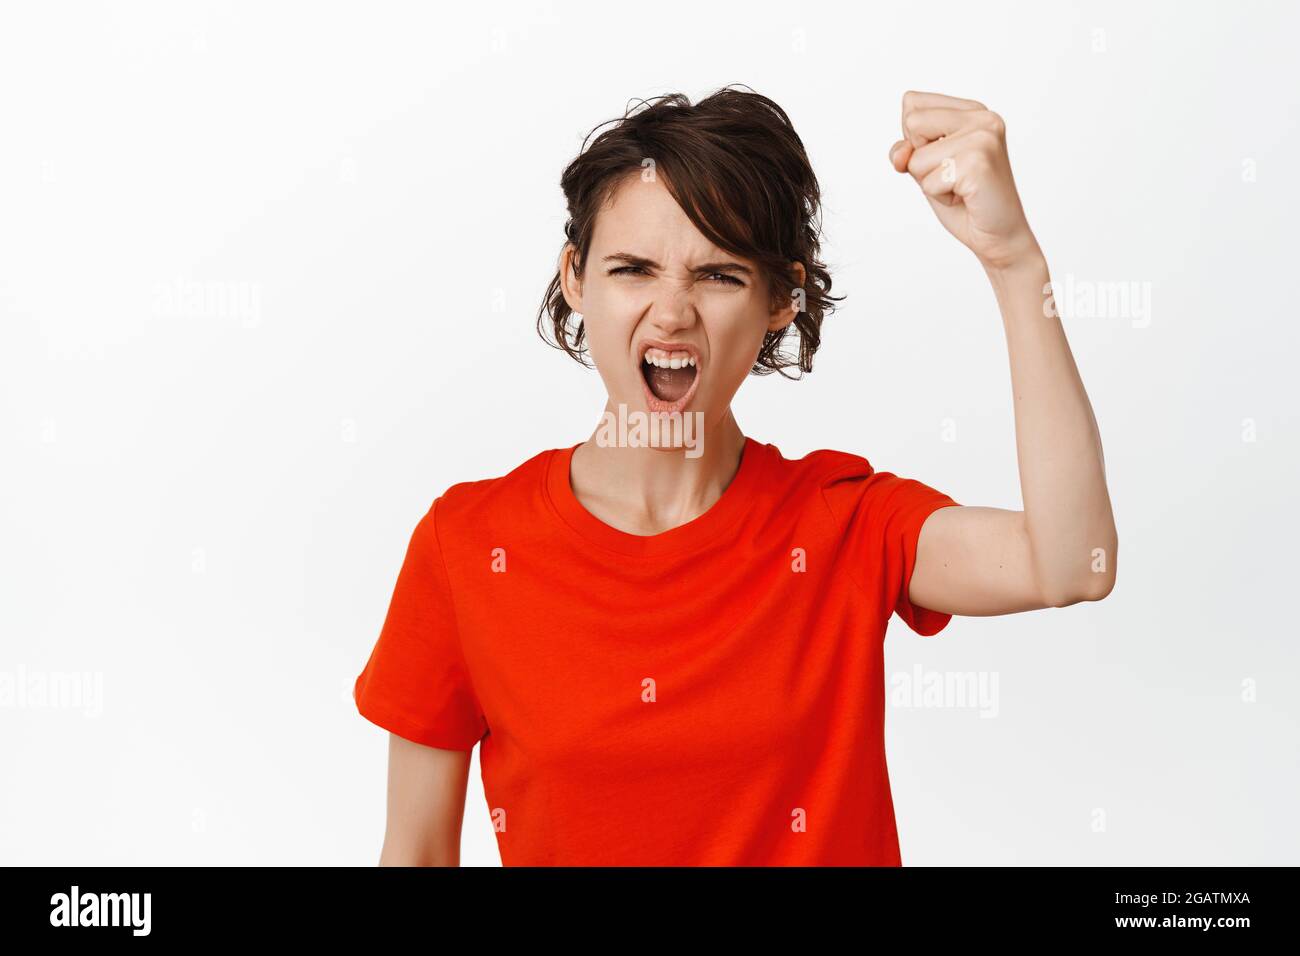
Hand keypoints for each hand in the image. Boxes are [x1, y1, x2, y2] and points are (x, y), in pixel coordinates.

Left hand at [889, 91, 1040, 271]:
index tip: (945, 159)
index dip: (915, 140)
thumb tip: (901, 154)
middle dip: (920, 160)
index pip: (912, 104)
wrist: (999, 235)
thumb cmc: (964, 201)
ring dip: (931, 182)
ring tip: (960, 187)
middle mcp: (982, 117)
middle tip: (952, 176)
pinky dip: (940, 196)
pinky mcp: (978, 162)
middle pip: (912, 123)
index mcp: (972, 110)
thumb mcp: (926, 168)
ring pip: (917, 158)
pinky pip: (929, 181)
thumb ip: (906, 150)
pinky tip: (966, 197)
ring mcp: (983, 137)